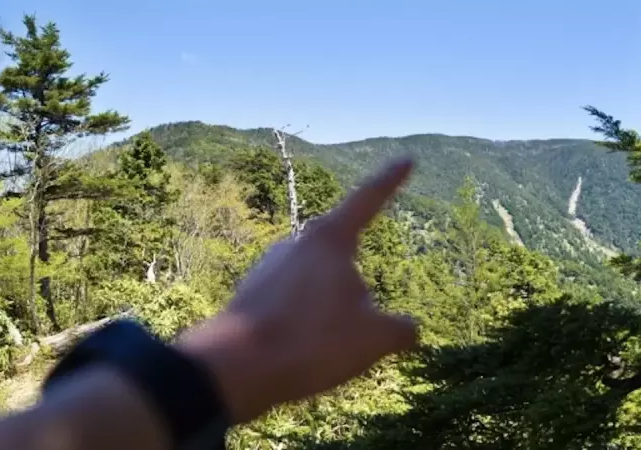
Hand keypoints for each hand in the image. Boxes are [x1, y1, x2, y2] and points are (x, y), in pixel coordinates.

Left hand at [177, 158, 418, 423]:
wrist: (234, 369)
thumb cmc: (311, 342)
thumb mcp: (374, 339)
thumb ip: (402, 329)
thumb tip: (406, 328)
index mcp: (330, 239)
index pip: (369, 199)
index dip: (391, 180)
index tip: (405, 160)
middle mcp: (297, 243)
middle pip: (346, 265)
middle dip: (356, 299)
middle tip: (351, 338)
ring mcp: (271, 266)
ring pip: (322, 292)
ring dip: (330, 317)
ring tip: (320, 352)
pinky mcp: (253, 293)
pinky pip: (294, 308)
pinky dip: (304, 329)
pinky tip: (297, 355)